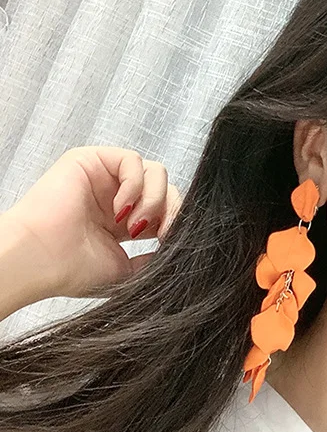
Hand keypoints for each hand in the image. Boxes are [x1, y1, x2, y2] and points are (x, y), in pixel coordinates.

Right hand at [1, 146, 182, 298]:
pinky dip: (134, 185)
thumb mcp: (128, 271)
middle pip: (165, 188)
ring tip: (133, 225)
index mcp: (125, 221)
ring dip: (153, 199)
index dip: (175, 221)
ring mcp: (104, 178)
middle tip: (161, 234)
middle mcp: (117, 197)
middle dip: (171, 210)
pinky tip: (119, 209)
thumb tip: (178, 253)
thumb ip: (154, 260)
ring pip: (155, 172)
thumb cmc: (74, 270)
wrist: (43, 262)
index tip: (171, 242)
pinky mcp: (91, 160)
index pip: (166, 209)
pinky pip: (132, 160)